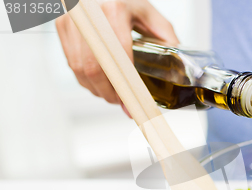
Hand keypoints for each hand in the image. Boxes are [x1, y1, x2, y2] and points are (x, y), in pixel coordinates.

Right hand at [56, 0, 178, 114]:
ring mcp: (72, 20)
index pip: (118, 57)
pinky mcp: (62, 25)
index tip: (132, 99)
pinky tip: (99, 82)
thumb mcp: (149, 12)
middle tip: (121, 102)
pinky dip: (86, 78)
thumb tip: (174, 67)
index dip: (124, 84)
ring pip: (79, 69)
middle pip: (94, 68)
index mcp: (115, 9)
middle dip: (109, 92)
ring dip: (96, 88)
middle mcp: (90, 14)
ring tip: (112, 94)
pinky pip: (71, 62)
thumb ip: (165, 36)